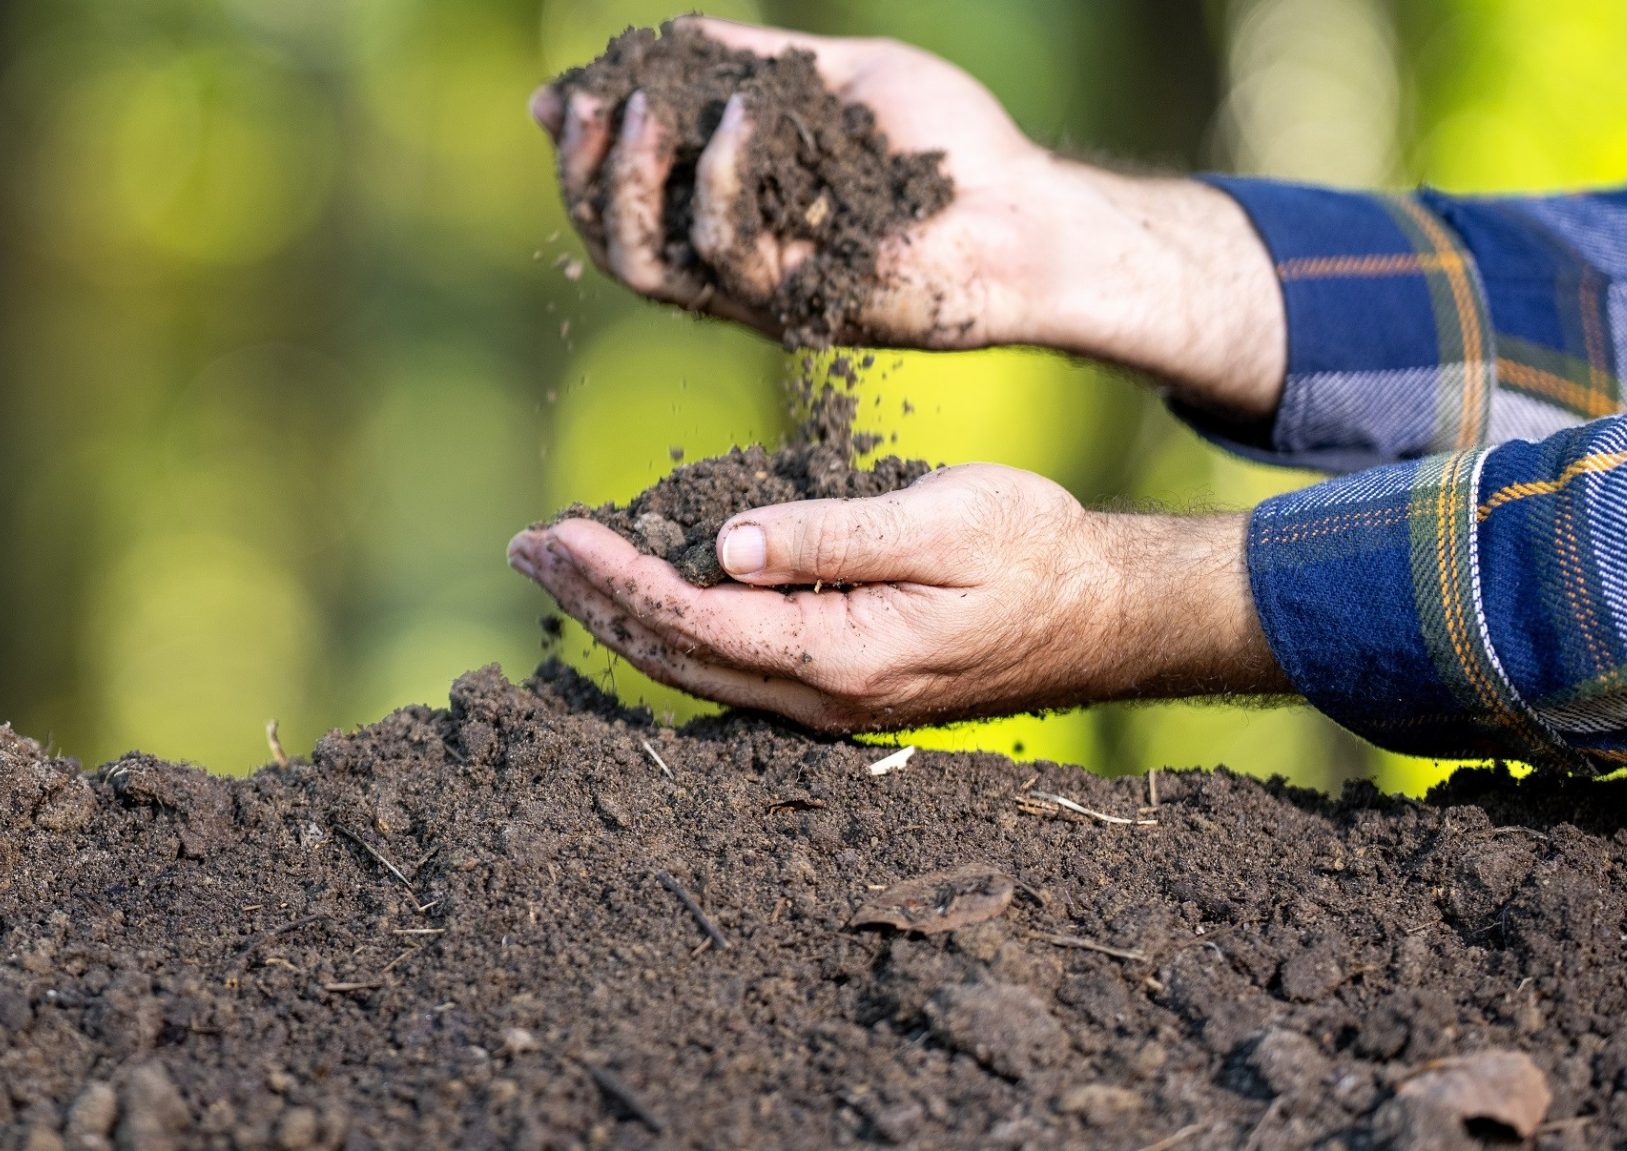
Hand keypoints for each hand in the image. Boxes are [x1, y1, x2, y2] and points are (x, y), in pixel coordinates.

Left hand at [506, 464, 1290, 731]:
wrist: (1101, 612)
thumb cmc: (1032, 552)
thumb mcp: (941, 522)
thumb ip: (830, 537)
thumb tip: (724, 546)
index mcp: (844, 656)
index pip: (699, 621)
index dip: (619, 580)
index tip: (558, 535)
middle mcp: (824, 695)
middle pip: (677, 656)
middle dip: (594, 602)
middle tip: (525, 549)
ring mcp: (828, 699)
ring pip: (697, 667)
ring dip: (620, 618)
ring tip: (559, 569)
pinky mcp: (838, 684)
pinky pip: (730, 666)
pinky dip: (670, 631)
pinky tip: (639, 601)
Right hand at [531, 18, 1286, 418]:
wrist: (1029, 208)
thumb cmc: (946, 146)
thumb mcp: (829, 77)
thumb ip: (745, 63)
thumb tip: (645, 45)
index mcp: (727, 219)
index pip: (620, 202)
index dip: (579, 151)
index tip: (567, 92)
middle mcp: (731, 269)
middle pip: (611, 245)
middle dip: (583, 172)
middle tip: (590, 102)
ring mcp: (761, 295)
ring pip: (647, 266)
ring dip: (626, 182)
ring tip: (642, 106)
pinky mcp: (799, 307)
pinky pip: (729, 252)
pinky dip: (722, 177)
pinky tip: (743, 115)